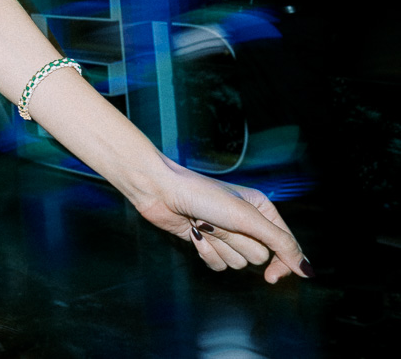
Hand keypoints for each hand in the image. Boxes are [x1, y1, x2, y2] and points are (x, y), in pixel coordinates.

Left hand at [133, 155, 310, 282]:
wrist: (161, 192)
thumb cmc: (203, 196)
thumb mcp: (247, 217)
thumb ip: (280, 243)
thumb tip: (307, 271)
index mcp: (262, 209)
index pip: (285, 245)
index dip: (283, 263)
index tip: (272, 277)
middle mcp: (247, 223)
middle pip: (259, 257)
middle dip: (238, 244)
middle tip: (220, 223)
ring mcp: (226, 234)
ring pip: (237, 264)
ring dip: (220, 247)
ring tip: (205, 224)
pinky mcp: (208, 243)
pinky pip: (218, 265)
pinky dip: (206, 253)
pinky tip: (195, 235)